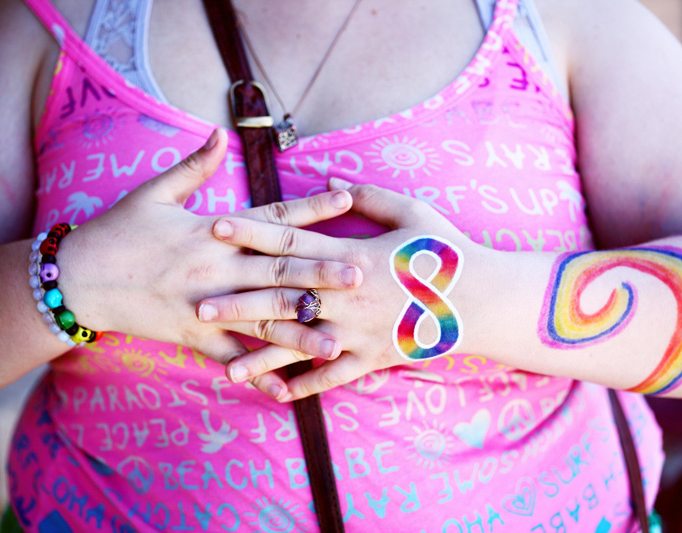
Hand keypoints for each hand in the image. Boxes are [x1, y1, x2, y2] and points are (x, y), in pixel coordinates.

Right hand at [56, 130, 362, 398]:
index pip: (272, 218)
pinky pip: (229, 358)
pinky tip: (284, 390)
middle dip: (321, 274)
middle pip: (278, 272)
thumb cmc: (116, 232)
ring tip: (336, 343)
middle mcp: (216, 268)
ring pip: (262, 320)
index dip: (311, 207)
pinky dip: (255, 374)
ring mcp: (206, 305)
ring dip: (301, 332)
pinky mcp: (192, 335)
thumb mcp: (153, 193)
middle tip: (360, 276)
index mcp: (213, 231)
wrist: (76, 279)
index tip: (347, 199)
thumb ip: (193, 166)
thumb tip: (219, 133)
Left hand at [198, 177, 477, 400]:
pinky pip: (332, 376)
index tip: (215, 228)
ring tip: (225, 366)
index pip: (292, 243)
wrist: (483, 301)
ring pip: (300, 346)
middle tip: (198, 306)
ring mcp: (357, 332)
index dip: (252, 234)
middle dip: (239, 301)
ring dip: (261, 355)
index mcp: (353, 256)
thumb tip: (328, 176)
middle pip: (283, 298)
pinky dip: (304, 386)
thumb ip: (367, 195)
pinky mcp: (372, 358)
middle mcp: (347, 297)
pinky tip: (275, 395)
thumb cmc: (446, 252)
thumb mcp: (412, 212)